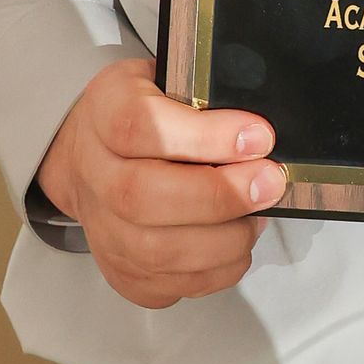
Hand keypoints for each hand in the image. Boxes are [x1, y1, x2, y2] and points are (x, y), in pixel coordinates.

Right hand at [36, 58, 287, 308]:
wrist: (93, 155)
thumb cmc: (145, 113)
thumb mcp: (169, 77)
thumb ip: (207, 93)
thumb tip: (260, 131)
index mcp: (105, 109)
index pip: (140, 126)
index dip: (204, 136)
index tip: (259, 136)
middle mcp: (93, 172)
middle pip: (142, 197)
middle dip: (219, 196)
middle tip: (269, 183)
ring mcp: (101, 228)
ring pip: (155, 251)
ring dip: (222, 240)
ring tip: (257, 216)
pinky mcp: (119, 270)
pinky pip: (167, 285)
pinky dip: (214, 271)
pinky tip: (235, 244)